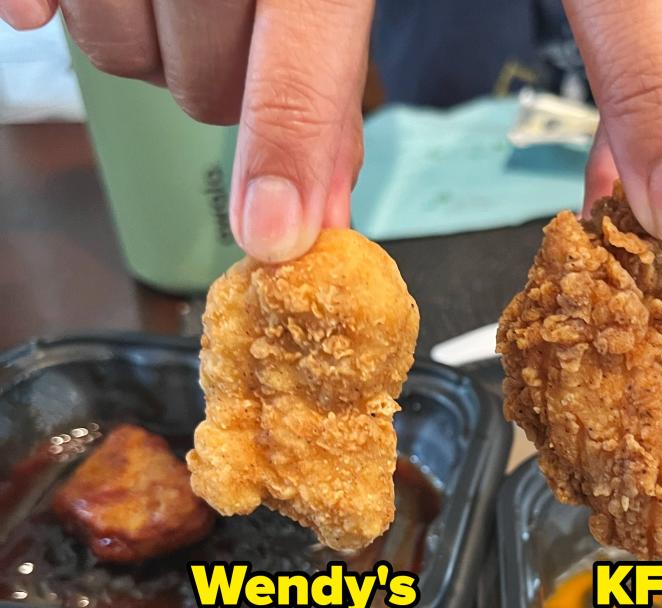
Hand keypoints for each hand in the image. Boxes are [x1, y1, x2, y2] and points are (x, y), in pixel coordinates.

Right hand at [0, 0, 371, 261]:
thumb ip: (323, 92)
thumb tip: (319, 213)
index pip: (300, 63)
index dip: (287, 151)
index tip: (274, 233)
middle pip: (200, 86)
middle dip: (224, 83)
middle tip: (237, 33)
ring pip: (118, 55)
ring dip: (150, 44)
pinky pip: (39, 1)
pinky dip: (58, 6)